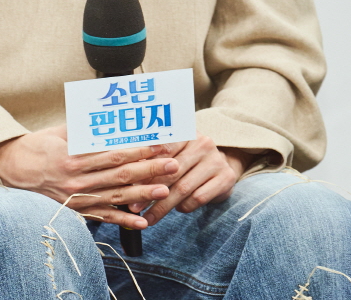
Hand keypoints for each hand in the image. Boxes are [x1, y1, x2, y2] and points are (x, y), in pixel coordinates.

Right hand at [0, 125, 180, 229]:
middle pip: (120, 174)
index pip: (113, 152)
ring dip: (143, 193)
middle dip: (149, 169)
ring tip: (165, 189)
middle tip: (172, 164)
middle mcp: (76, 179)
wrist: (10, 171)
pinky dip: (123, 221)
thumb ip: (84, 127)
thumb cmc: (35, 148)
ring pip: (116, 195)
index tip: (159, 144)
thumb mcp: (58, 132)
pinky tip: (142, 223)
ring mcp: (76, 197)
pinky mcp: (75, 211)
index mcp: (72, 156)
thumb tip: (109, 115)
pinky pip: (103, 217)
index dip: (139, 149)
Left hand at [134, 139, 254, 225]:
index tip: (127, 185)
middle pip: (171, 172)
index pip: (161, 151)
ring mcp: (216, 161)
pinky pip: (199, 197)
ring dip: (163, 206)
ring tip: (150, 217)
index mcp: (184, 133)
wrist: (221, 164)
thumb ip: (151, 159)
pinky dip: (185, 206)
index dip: (143, 169)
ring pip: (184, 188)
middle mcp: (202, 143)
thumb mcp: (171, 153)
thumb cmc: (186, 159)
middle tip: (134, 207)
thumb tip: (124, 174)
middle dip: (150, 192)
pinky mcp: (226, 178)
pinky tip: (177, 209)